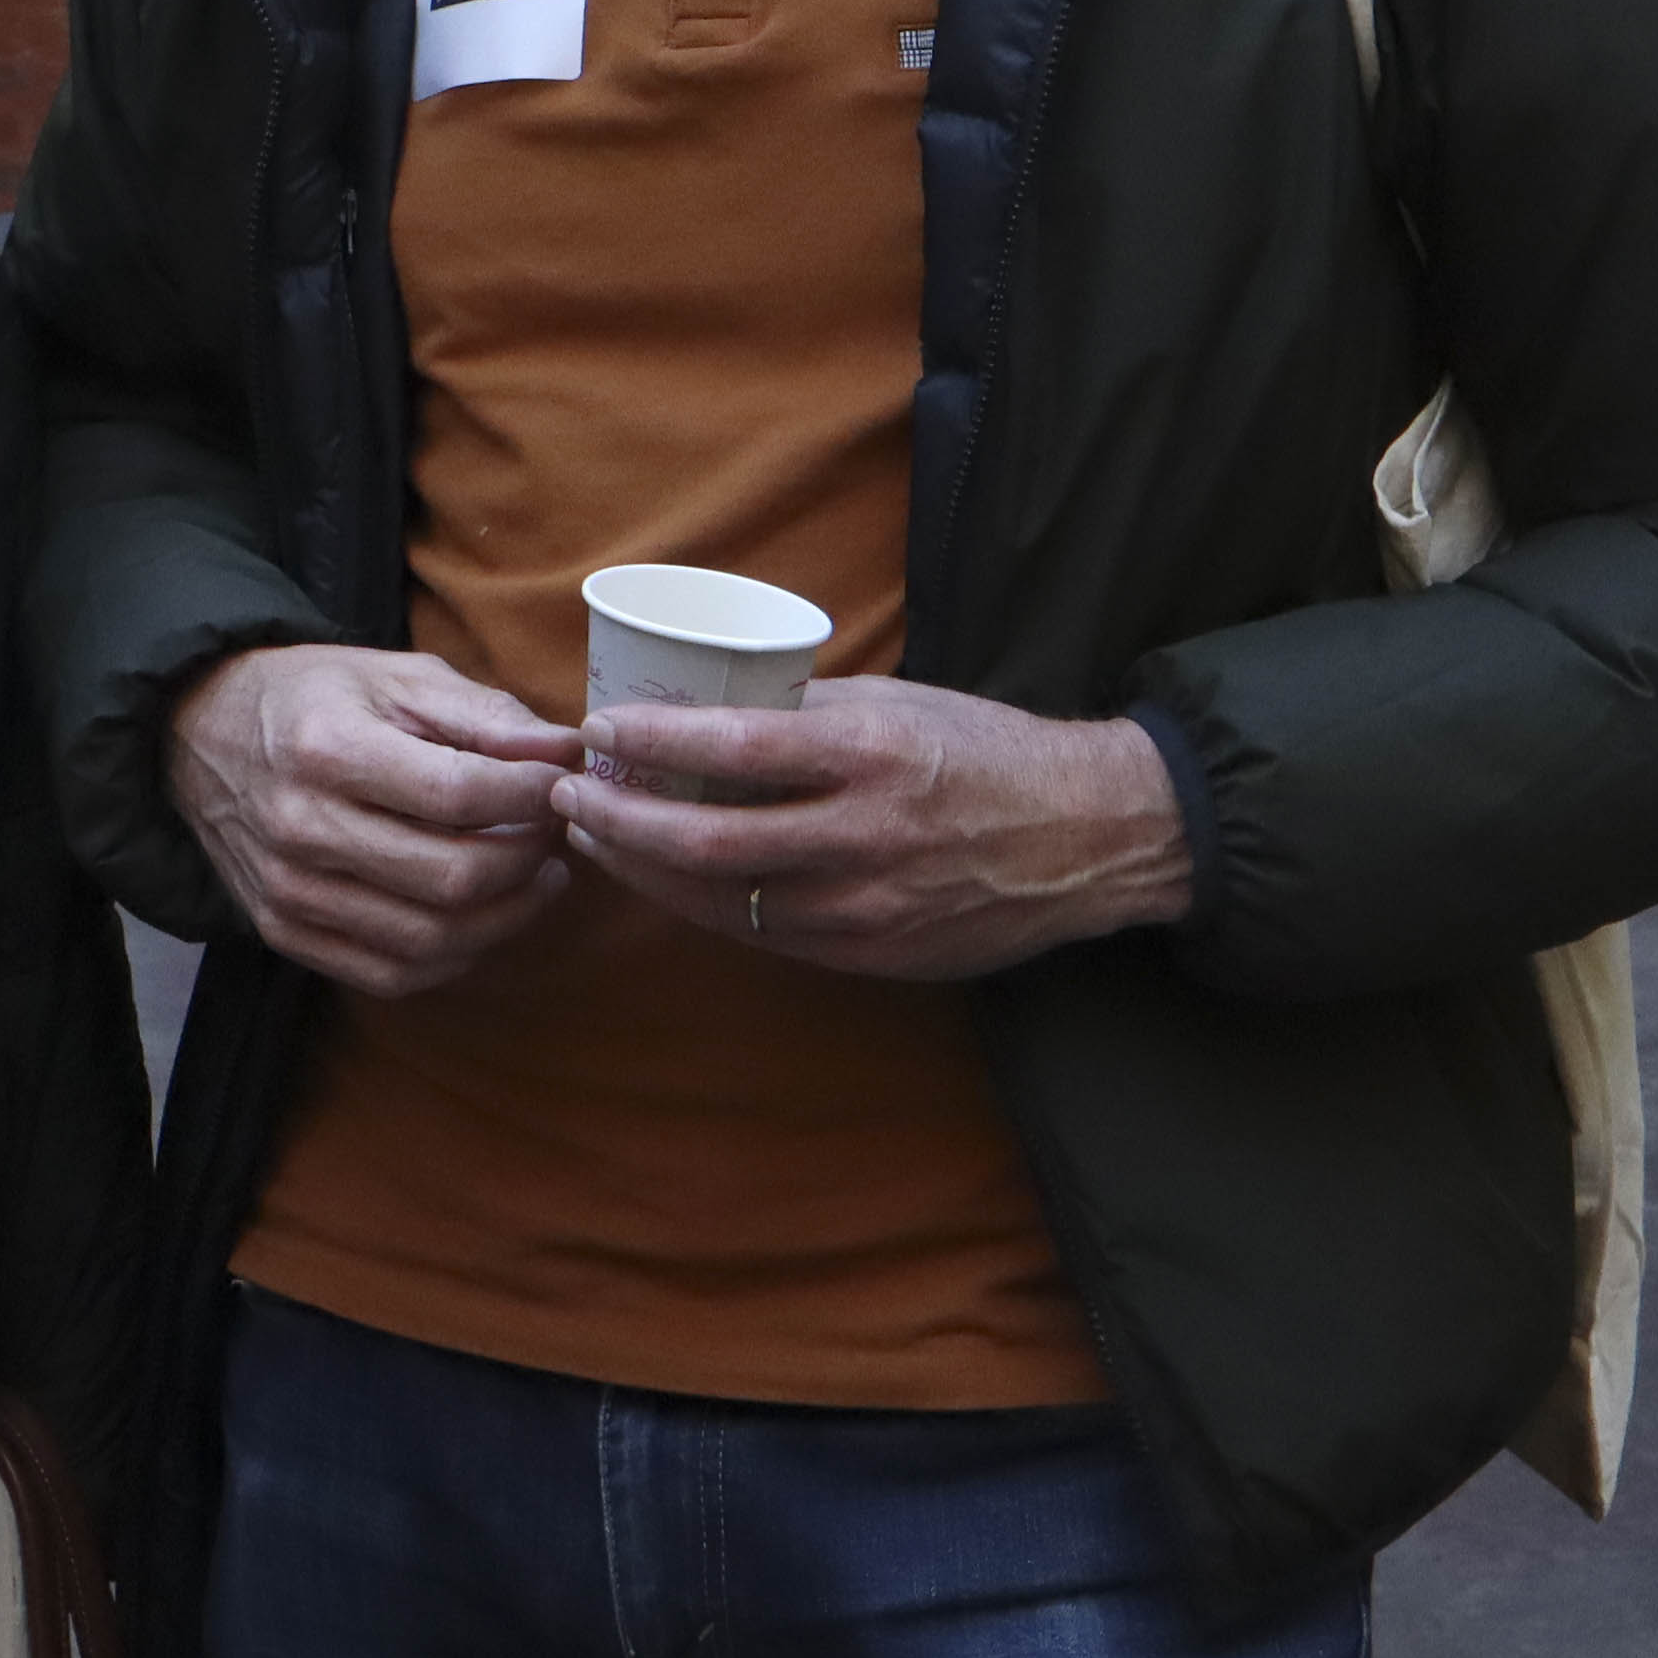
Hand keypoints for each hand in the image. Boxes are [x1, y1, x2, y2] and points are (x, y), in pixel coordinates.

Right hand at [168, 642, 579, 996]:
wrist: (199, 733)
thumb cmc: (312, 697)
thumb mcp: (395, 677)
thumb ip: (485, 714)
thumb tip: (566, 754)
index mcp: (328, 749)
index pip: (459, 794)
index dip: (532, 795)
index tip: (561, 783)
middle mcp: (301, 828)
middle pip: (451, 877)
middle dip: (528, 859)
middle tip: (555, 834)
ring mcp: (288, 890)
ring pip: (430, 940)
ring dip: (506, 916)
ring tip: (534, 877)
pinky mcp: (282, 930)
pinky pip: (390, 974)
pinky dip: (453, 957)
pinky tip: (479, 917)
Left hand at [554, 676, 1194, 986]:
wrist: (1087, 836)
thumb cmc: (984, 749)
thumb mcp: (897, 703)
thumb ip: (804, 714)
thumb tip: (702, 708)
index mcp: (871, 756)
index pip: (733, 751)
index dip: (650, 745)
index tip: (595, 731)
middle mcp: (865, 837)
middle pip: (707, 843)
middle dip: (619, 823)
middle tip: (570, 798)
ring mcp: (868, 907)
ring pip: (724, 901)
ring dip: (646, 872)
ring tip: (598, 838)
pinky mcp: (874, 954)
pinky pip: (765, 934)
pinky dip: (704, 906)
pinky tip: (668, 881)